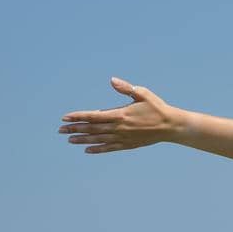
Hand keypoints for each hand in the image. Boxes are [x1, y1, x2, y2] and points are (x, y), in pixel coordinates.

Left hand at [58, 77, 184, 153]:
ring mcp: (123, 137)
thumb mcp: (143, 94)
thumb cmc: (157, 108)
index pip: (94, 116)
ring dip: (83, 140)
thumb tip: (112, 80)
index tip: (65, 117)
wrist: (172, 126)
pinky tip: (87, 150)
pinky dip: (98, 149)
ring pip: (99, 139)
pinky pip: (110, 148)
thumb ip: (126, 88)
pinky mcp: (129, 144)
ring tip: (70, 140)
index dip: (78, 116)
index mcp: (120, 115)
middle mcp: (119, 128)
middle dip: (75, 129)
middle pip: (93, 129)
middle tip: (60, 130)